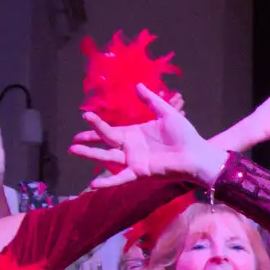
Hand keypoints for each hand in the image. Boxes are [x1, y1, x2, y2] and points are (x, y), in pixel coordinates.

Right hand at [70, 84, 226, 186]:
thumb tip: (137, 85)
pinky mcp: (140, 172)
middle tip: (72, 140)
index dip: (96, 125)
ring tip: (73, 150)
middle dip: (89, 141)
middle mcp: (131, 148)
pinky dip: (108, 182)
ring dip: (91, 155)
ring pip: (107, 158)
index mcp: (134, 133)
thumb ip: (151, 100)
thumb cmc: (185, 135)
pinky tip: (93, 185)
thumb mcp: (166, 113)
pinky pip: (121, 178)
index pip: (110, 130)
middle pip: (105, 143)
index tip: (84, 116)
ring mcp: (134, 161)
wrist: (197, 153)